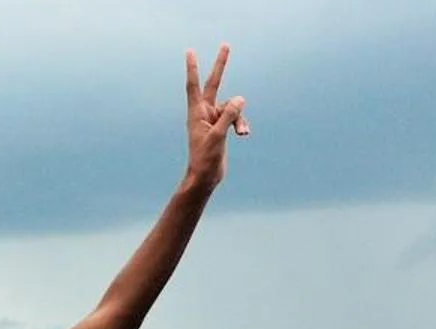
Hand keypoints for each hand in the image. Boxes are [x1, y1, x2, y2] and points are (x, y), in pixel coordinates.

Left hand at [185, 45, 247, 189]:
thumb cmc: (205, 159)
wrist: (205, 177)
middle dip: (221, 66)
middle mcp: (204, 112)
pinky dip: (242, 124)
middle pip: (214, 84)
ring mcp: (213, 119)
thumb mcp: (218, 136)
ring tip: (243, 133)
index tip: (190, 51)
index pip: (194, 85)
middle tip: (226, 45)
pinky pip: (236, 118)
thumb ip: (229, 116)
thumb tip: (240, 98)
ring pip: (233, 107)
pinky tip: (244, 135)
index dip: (193, 67)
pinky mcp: (222, 127)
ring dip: (240, 118)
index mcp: (196, 112)